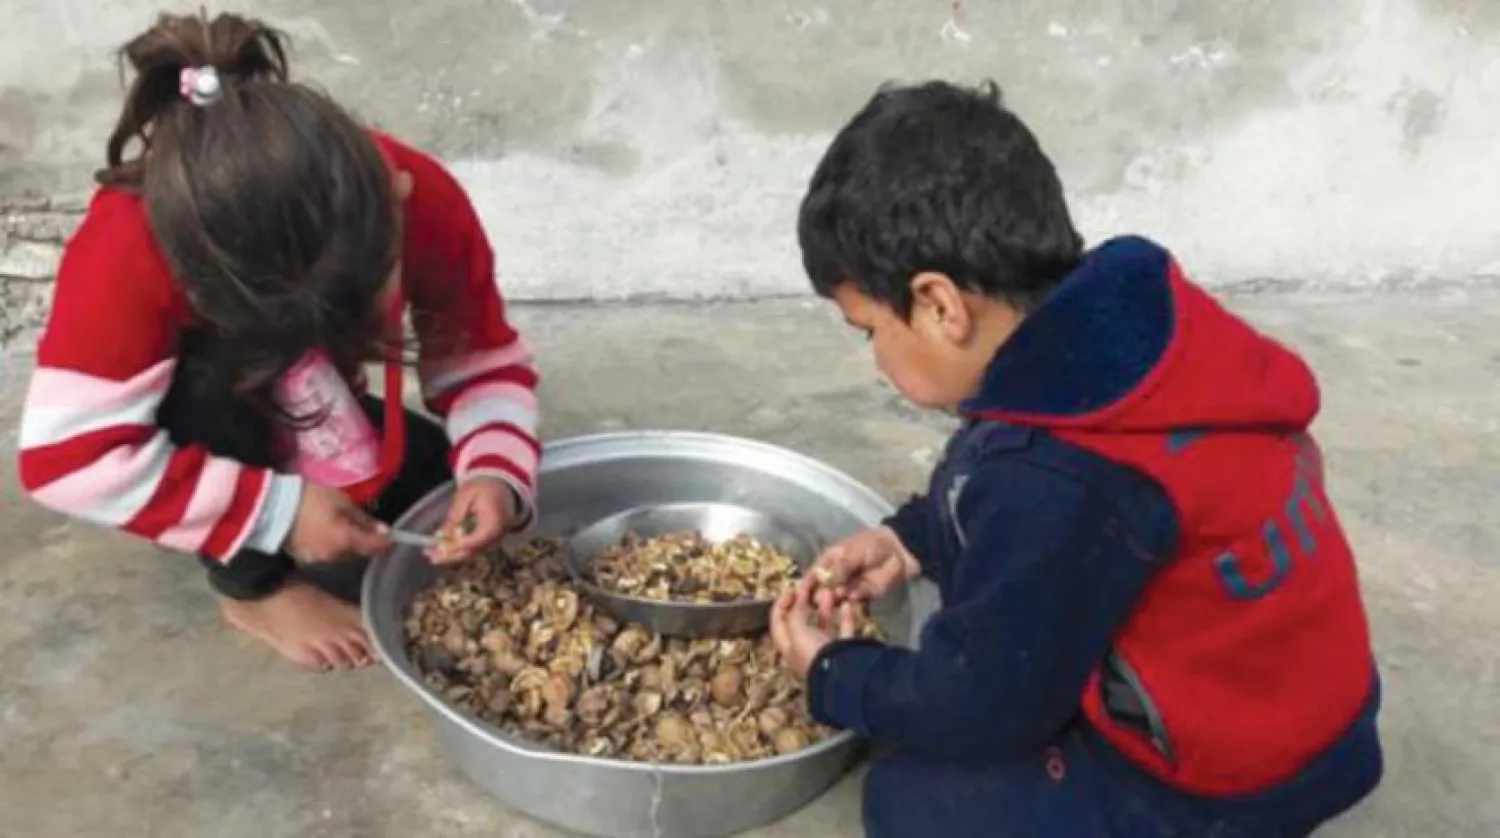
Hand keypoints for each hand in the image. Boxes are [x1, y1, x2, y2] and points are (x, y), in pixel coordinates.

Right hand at [286, 483, 392, 562]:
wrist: (270, 506)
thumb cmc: (309, 498)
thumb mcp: (340, 501)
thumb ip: (363, 518)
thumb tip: (384, 530)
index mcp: (345, 540)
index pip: (374, 547)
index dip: (386, 542)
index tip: (392, 536)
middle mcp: (334, 556)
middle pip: (358, 553)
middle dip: (364, 542)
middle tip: (366, 528)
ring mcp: (317, 559)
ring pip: (341, 555)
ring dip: (347, 544)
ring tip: (343, 526)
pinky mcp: (304, 558)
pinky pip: (326, 554)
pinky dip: (330, 545)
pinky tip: (326, 532)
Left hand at [430, 476, 516, 563]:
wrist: (500, 486)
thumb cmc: (482, 488)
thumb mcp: (465, 496)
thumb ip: (454, 516)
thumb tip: (441, 536)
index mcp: (496, 518)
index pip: (481, 537)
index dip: (463, 545)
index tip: (443, 548)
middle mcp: (500, 533)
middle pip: (476, 550)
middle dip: (453, 556)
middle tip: (432, 558)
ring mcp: (497, 538)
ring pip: (475, 553)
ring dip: (454, 556)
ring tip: (433, 555)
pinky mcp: (492, 541)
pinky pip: (476, 549)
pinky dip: (460, 551)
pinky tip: (444, 551)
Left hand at [770, 584, 862, 678]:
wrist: (843, 677)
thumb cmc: (813, 654)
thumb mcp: (797, 631)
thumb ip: (796, 612)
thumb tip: (798, 597)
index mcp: (788, 647)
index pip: (778, 622)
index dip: (782, 603)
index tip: (791, 588)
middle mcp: (804, 649)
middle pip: (801, 620)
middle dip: (804, 601)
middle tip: (811, 584)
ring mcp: (825, 650)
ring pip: (823, 624)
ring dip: (824, 606)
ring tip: (828, 590)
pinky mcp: (845, 650)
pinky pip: (844, 630)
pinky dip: (845, 617)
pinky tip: (847, 604)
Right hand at [802, 526, 919, 622]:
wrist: (899, 551)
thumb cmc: (871, 545)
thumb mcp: (852, 552)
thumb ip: (841, 567)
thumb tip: (828, 583)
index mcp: (828, 563)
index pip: (812, 577)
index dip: (806, 587)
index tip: (802, 596)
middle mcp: (835, 578)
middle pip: (822, 593)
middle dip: (823, 596)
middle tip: (829, 594)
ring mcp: (848, 589)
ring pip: (837, 601)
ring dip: (839, 600)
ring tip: (844, 594)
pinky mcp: (863, 597)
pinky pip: (854, 604)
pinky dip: (855, 601)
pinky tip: (857, 596)